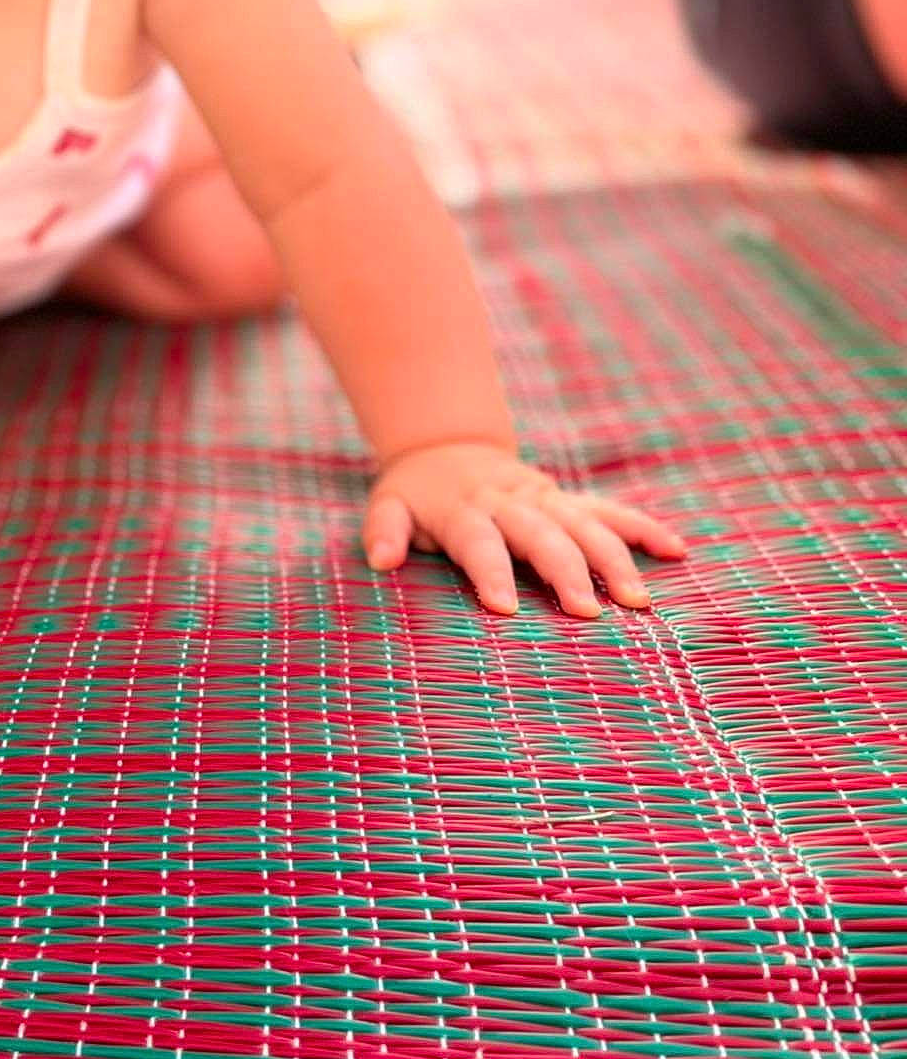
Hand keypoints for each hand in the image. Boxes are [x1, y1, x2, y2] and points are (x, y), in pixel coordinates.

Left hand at [363, 441, 685, 617]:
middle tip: (587, 614)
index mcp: (466, 509)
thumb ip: (385, 529)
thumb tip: (381, 559)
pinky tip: (678, 550)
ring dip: (613, 558)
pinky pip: (610, 511)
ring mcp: (545, 499)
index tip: (504, 607)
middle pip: (542, 535)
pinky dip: (643, 528)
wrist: (447, 445)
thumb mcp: (389, 503)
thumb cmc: (417, 492)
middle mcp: (512, 503)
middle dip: (565, 572)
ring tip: (638, 600)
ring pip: (585, 524)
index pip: (479, 541)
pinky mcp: (567, 500)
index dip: (490, 571)